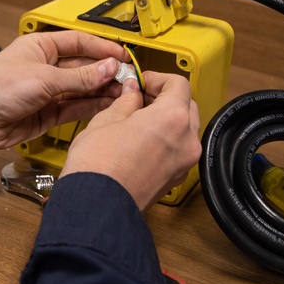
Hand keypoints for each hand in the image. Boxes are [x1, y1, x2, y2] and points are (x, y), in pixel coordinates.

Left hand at [0, 31, 126, 153]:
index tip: (123, 55)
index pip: (79, 42)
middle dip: (105, 72)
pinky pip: (75, 108)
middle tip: (128, 77)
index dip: (102, 48)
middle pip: (83, 66)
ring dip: (102, 90)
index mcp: (40, 46)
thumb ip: (80, 77)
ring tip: (124, 92)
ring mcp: (47, 91)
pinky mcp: (47, 113)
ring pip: (82, 88)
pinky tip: (108, 104)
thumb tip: (108, 68)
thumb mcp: (44, 79)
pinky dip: (91, 106)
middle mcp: (45, 66)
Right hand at [59, 72, 200, 209]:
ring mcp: (183, 163)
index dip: (157, 78)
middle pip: (186, 105)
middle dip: (164, 98)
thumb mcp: (107, 119)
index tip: (142, 81)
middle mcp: (186, 140)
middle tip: (138, 97)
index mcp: (173, 118)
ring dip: (166, 119)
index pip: (179, 84)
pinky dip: (165, 139)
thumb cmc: (98, 166)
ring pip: (184, 129)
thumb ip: (126, 101)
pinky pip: (177, 150)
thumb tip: (132, 92)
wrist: (96, 205)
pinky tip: (139, 139)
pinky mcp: (175, 178)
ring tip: (136, 119)